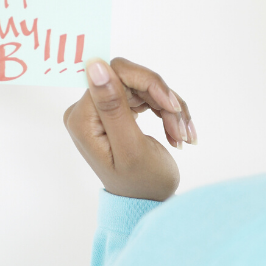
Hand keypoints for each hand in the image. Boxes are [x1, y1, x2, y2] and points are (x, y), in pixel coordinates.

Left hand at [62, 57, 195, 201]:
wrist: (148, 201)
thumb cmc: (141, 183)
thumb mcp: (129, 147)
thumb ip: (113, 107)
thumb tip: (94, 63)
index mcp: (83, 117)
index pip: (116, 73)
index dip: (149, 84)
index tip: (171, 107)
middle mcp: (88, 109)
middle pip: (132, 78)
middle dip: (162, 100)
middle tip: (180, 129)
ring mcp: (103, 109)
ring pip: (145, 86)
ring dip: (170, 109)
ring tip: (182, 137)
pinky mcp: (119, 110)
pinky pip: (148, 96)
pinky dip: (168, 112)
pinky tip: (178, 134)